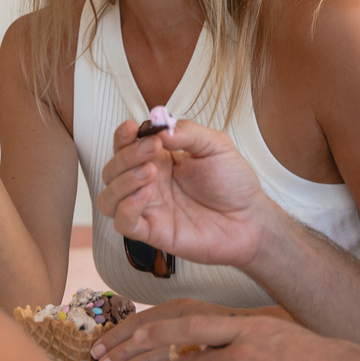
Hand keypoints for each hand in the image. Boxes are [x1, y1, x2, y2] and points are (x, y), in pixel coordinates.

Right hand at [98, 119, 276, 271]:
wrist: (251, 219)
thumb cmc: (234, 183)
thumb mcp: (216, 145)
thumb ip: (187, 132)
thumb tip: (159, 129)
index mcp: (159, 159)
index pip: (125, 145)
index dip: (123, 135)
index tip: (134, 128)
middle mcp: (148, 183)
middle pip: (112, 168)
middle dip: (126, 155)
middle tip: (153, 149)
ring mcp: (149, 208)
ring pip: (108, 197)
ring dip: (121, 182)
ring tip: (150, 173)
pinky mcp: (153, 232)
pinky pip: (122, 223)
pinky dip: (126, 208)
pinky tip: (146, 195)